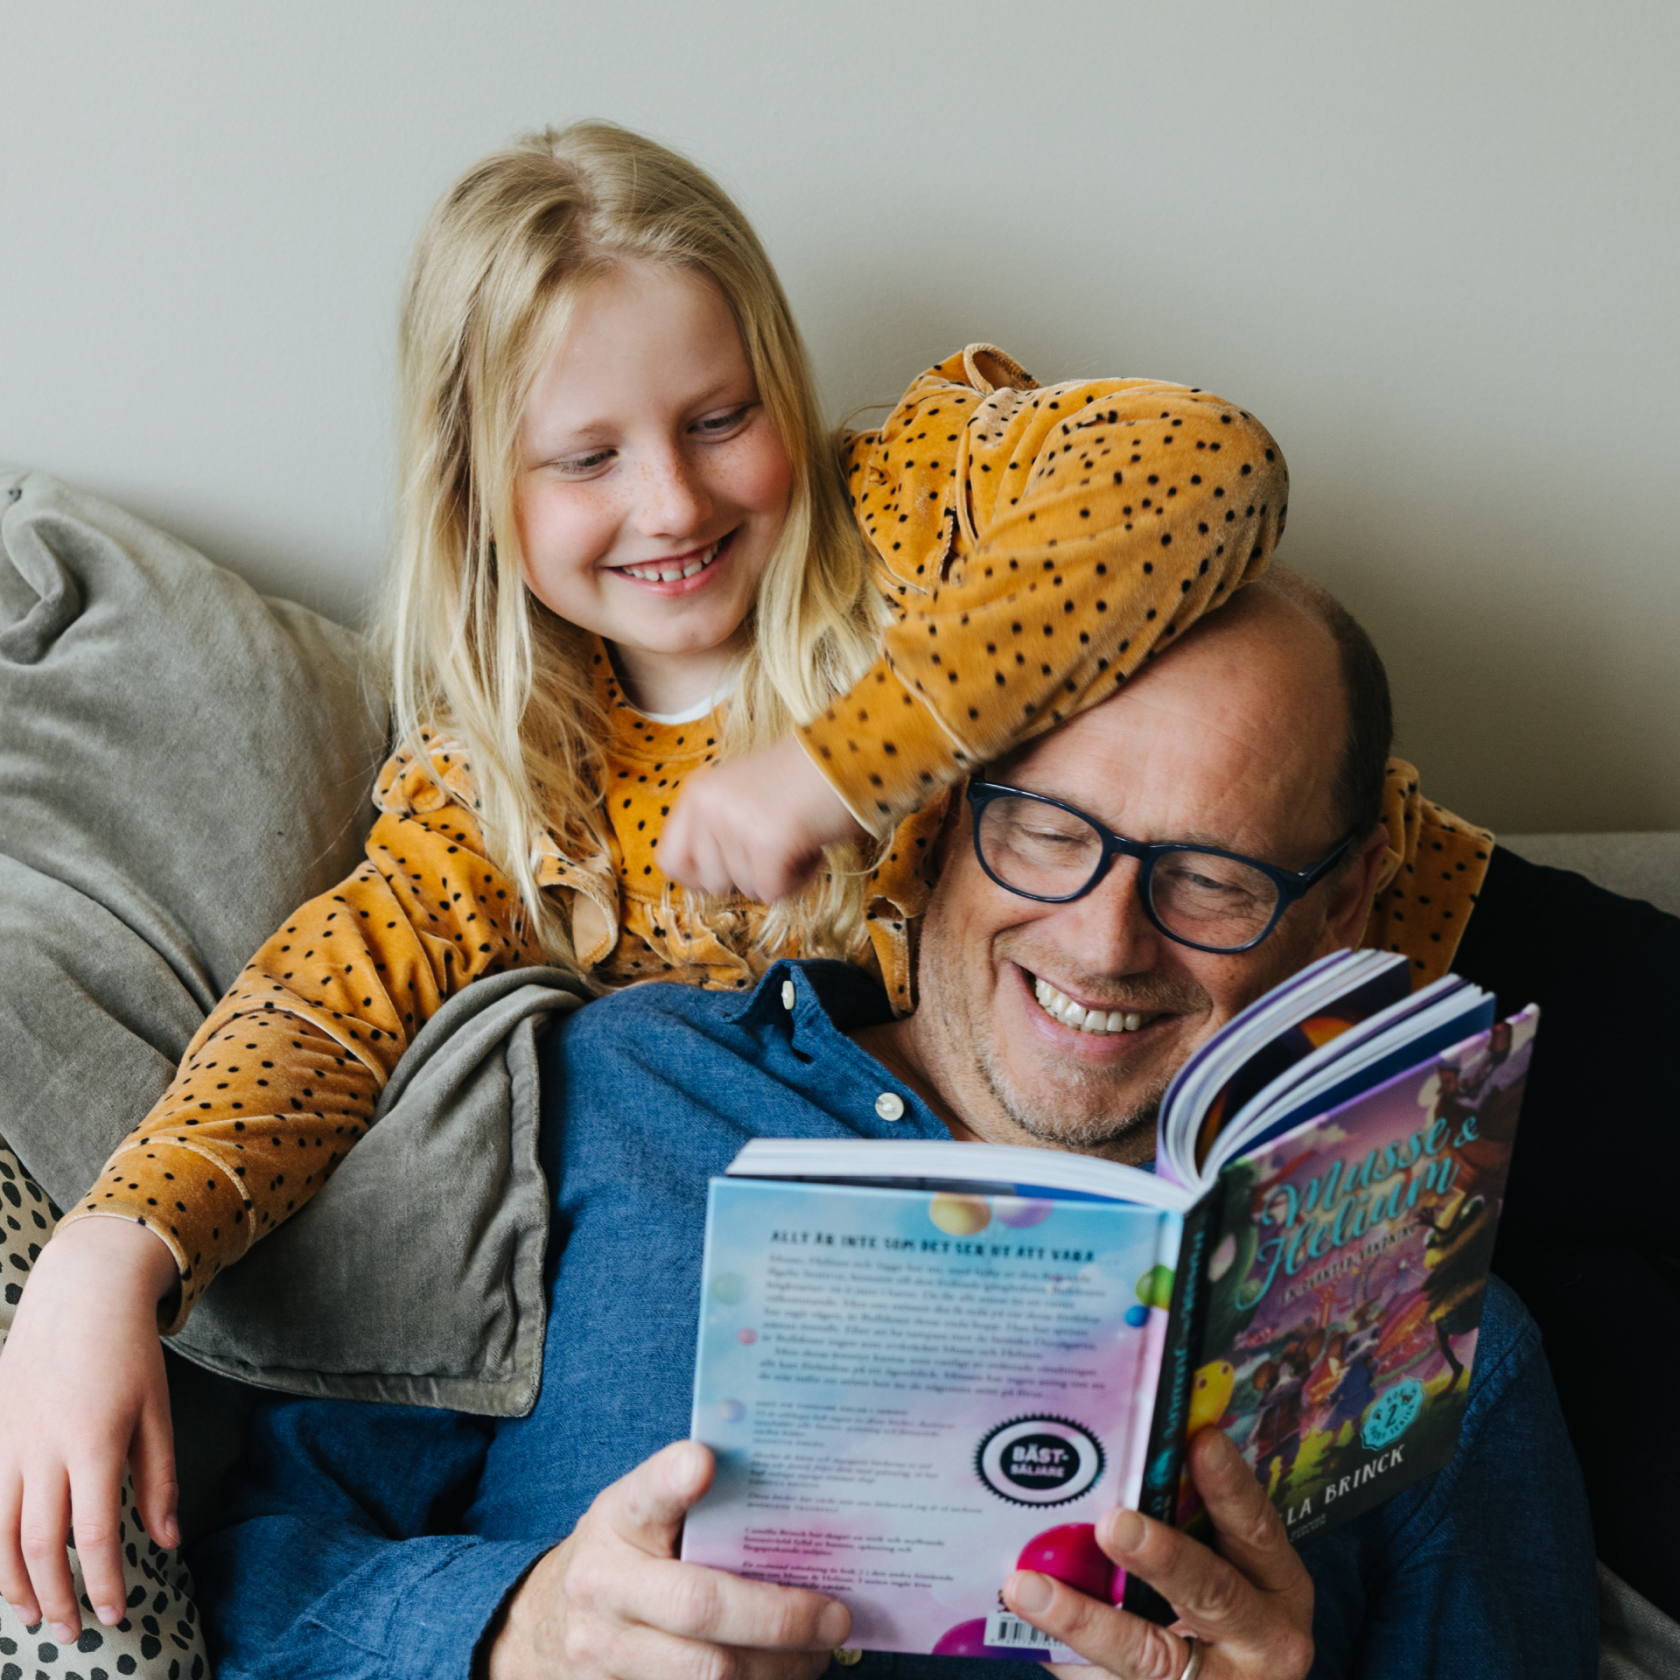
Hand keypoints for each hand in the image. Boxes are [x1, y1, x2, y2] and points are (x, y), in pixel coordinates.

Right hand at [0, 1218, 180, 1640]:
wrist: (80, 1295)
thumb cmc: (128, 1353)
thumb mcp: (157, 1410)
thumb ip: (159, 1478)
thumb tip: (166, 1541)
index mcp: (93, 1443)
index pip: (93, 1535)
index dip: (102, 1582)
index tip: (116, 1614)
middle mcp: (43, 1449)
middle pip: (39, 1545)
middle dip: (56, 1597)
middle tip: (73, 1633)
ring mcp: (8, 1443)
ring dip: (13, 1583)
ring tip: (33, 1615)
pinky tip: (4, 1570)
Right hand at [489, 1440, 848, 1679]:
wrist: (546, 1625)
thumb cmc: (625, 1554)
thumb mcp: (642, 1513)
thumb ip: (694, 1501)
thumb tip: (791, 1493)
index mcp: (618, 1520)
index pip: (645, 1495)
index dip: (672, 1480)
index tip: (703, 1463)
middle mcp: (604, 1587)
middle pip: (698, 1607)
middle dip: (778, 1617)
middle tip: (835, 1617)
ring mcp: (607, 1654)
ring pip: (708, 1673)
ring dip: (778, 1667)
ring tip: (818, 1651)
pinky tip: (783, 1674)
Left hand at [660, 737, 868, 903]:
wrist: (853, 754)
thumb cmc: (806, 778)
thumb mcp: (744, 795)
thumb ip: (718, 829)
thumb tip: (706, 883)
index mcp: (698, 792)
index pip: (670, 860)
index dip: (700, 876)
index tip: (732, 869)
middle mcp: (708, 806)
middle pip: (710, 883)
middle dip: (749, 874)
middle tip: (780, 841)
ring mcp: (734, 823)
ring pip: (746, 890)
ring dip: (779, 874)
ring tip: (799, 836)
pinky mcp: (765, 842)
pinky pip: (772, 893)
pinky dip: (798, 881)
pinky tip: (812, 847)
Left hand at [1004, 1429, 1313, 1679]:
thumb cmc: (1216, 1613)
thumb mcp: (1225, 1570)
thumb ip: (1182, 1526)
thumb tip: (1102, 1468)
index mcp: (1277, 1587)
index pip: (1258, 1530)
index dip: (1232, 1488)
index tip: (1202, 1441)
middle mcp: (1263, 1641)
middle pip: (1212, 1593)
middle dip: (1162, 1557)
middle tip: (1112, 1523)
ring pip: (1150, 1657)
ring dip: (1083, 1620)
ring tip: (1026, 1586)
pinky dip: (1065, 1660)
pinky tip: (1021, 1633)